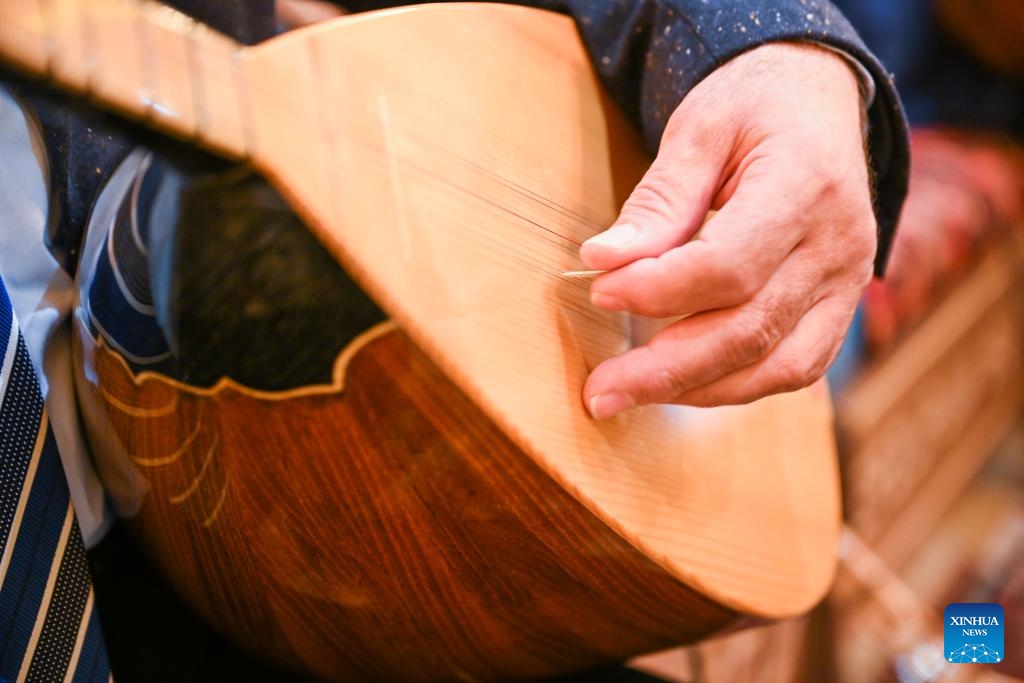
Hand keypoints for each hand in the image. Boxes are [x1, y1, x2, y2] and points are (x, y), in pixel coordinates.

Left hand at [580, 43, 875, 418]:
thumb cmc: (753, 108)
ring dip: (698, 390)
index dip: (658, 289)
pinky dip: (737, 385)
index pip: (729, 265)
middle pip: (751, 330)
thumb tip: (603, 262)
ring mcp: (848, 282)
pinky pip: (795, 367)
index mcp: (806, 186)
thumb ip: (657, 201)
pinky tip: (683, 385)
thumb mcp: (699, 130)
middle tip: (600, 390)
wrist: (818, 103)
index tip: (599, 288)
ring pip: (778, 365)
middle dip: (666, 369)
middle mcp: (839, 245)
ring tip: (630, 393)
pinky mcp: (840, 306)